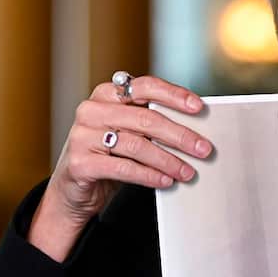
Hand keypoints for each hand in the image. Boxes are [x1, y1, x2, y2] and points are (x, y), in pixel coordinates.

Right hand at [30, 74, 211, 261]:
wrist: (73, 189)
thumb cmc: (108, 156)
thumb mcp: (127, 132)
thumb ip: (150, 123)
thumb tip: (195, 129)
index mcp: (106, 94)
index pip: (145, 87)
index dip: (174, 95)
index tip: (199, 107)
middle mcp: (91, 110)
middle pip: (146, 119)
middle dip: (180, 135)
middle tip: (203, 149)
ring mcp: (82, 136)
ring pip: (137, 145)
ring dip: (168, 160)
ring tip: (187, 171)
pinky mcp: (80, 163)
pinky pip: (123, 168)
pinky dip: (149, 175)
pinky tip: (165, 181)